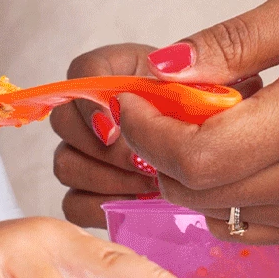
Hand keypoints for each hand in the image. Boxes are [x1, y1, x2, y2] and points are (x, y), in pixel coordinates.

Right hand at [49, 43, 262, 225]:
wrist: (214, 145)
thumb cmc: (210, 112)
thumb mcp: (210, 87)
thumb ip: (196, 73)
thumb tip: (170, 71)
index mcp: (118, 72)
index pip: (82, 74)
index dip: (93, 102)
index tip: (118, 127)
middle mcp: (92, 108)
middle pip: (64, 123)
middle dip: (108, 150)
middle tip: (146, 164)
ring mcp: (85, 150)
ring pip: (66, 164)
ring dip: (109, 178)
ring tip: (150, 183)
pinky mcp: (89, 189)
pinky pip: (73, 202)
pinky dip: (101, 206)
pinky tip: (135, 202)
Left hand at [112, 0, 278, 242]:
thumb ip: (233, 39)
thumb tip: (164, 67)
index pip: (198, 154)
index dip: (147, 130)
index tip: (133, 96)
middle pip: (194, 190)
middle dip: (156, 148)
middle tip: (158, 102)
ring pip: (211, 210)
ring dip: (186, 169)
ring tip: (205, 117)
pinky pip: (242, 222)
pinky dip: (218, 190)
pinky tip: (238, 144)